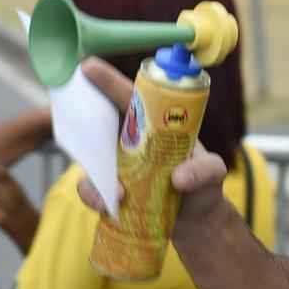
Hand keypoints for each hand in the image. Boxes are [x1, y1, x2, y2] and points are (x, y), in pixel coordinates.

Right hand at [75, 58, 228, 226]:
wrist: (195, 221)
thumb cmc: (204, 184)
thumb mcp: (213, 172)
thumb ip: (205, 170)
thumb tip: (178, 177)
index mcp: (154, 124)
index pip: (131, 97)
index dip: (109, 82)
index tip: (88, 66)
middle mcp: (131, 141)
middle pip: (99, 120)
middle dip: (82, 114)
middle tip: (74, 112)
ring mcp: (117, 166)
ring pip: (91, 161)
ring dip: (96, 175)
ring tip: (120, 195)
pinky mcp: (110, 192)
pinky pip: (93, 191)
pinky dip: (98, 198)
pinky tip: (114, 206)